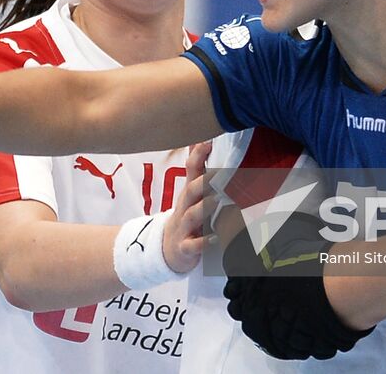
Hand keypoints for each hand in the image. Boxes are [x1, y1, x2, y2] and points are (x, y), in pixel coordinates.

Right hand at [163, 141, 212, 273]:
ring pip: (192, 215)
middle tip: (218, 173)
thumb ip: (197, 167)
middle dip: (203, 181)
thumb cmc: (186, 214)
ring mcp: (183, 227)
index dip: (198, 155)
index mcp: (189, 192)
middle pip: (190, 190)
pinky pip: (193, 245)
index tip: (208, 142)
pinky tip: (214, 239)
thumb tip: (201, 139)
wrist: (167, 248)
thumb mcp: (191, 191)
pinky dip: (203, 243)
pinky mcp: (185, 246)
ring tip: (216, 200)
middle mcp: (184, 207)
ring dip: (204, 207)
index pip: (191, 170)